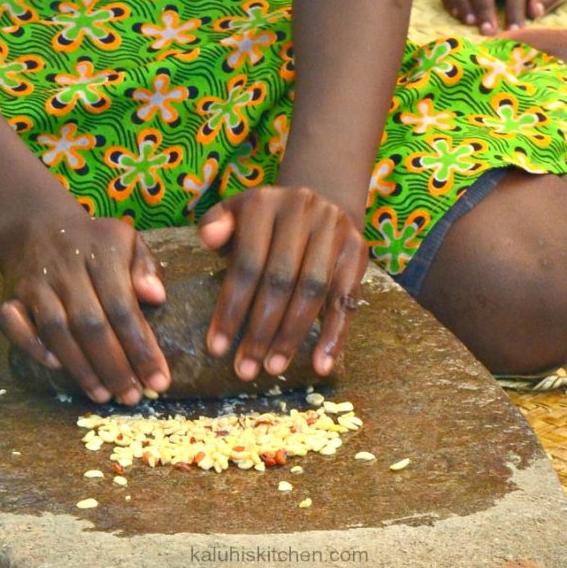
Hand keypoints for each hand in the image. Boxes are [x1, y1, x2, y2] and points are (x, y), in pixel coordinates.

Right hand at [0, 204, 170, 403]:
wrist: (37, 224)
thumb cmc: (93, 242)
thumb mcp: (128, 242)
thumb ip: (146, 268)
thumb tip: (156, 297)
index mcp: (101, 252)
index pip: (122, 306)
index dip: (140, 347)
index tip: (159, 380)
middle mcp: (66, 267)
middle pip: (90, 324)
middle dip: (114, 366)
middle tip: (132, 396)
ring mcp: (35, 282)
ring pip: (56, 330)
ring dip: (80, 368)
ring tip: (104, 394)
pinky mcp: (11, 295)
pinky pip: (14, 324)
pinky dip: (33, 346)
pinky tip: (56, 367)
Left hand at [202, 185, 367, 382]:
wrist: (320, 198)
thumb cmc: (265, 222)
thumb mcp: (234, 214)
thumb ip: (215, 226)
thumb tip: (209, 238)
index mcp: (264, 202)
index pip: (246, 263)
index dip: (231, 308)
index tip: (217, 348)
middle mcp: (302, 210)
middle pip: (280, 280)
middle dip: (260, 330)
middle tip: (245, 369)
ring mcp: (333, 229)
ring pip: (313, 291)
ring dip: (292, 336)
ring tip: (274, 367)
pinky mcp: (357, 250)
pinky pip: (346, 298)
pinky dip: (335, 335)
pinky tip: (321, 365)